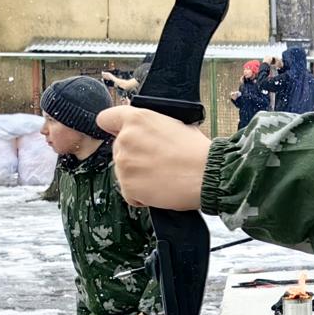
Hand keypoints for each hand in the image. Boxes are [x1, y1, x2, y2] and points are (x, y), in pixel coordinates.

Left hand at [96, 106, 211, 211]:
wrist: (208, 175)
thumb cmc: (197, 151)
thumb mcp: (174, 124)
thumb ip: (151, 126)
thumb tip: (143, 132)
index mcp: (137, 118)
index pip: (106, 119)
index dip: (113, 127)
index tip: (119, 134)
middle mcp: (125, 139)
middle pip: (118, 149)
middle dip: (133, 156)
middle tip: (157, 162)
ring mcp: (124, 164)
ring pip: (123, 172)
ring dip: (138, 177)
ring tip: (162, 177)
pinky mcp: (127, 187)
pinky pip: (129, 193)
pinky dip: (141, 195)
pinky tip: (160, 190)